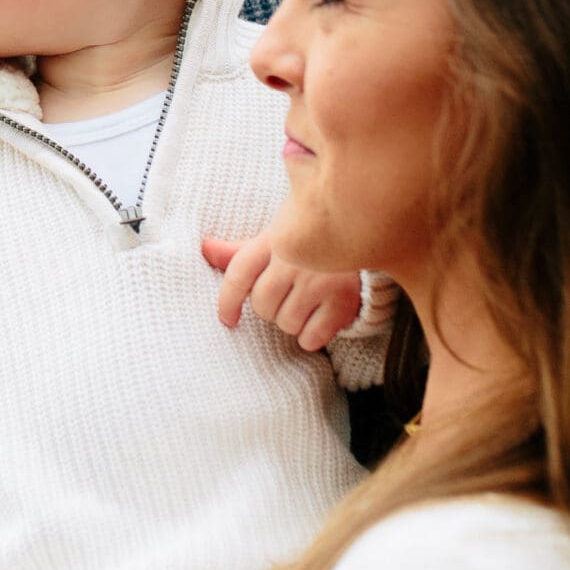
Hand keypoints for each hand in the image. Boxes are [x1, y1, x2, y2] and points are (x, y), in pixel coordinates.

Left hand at [202, 231, 361, 351]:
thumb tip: (204, 249)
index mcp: (276, 238)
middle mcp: (297, 257)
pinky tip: (320, 318)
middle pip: (262, 305)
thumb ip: (240, 250)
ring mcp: (321, 279)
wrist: (365, 231)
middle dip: (269, 308)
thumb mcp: (277, 237)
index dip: (227, 301)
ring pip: (286, 323)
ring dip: (292, 321)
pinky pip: (311, 338)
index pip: (239, 273)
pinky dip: (312, 336)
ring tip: (306, 302)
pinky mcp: (344, 300)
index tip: (227, 320)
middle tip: (287, 296)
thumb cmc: (310, 240)